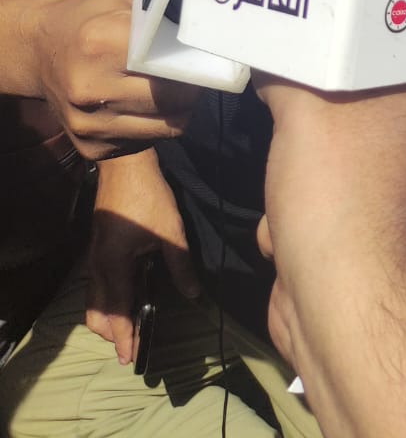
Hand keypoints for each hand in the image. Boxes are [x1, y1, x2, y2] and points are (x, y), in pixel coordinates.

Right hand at [32, 0, 196, 159]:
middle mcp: (91, 89)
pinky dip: (154, 125)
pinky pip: (145, 142)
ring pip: (166, 128)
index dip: (195, 64)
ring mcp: (88, 125)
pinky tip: (144, 104)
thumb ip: (160, 11)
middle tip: (194, 74)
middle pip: (173, 100)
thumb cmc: (88, 19)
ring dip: (178, 109)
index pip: (169, 65)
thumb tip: (203, 25)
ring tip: (172, 89)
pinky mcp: (90, 149)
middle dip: (192, 88)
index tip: (205, 58)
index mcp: (101, 43)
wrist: (38, 51)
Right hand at [86, 149, 199, 363]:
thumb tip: (193, 295)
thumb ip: (181, 266)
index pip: (117, 313)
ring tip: (128, 326)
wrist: (126, 164)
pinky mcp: (97, 246)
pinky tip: (126, 295)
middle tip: (129, 345)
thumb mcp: (170, 232)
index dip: (124, 338)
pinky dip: (107, 299)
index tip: (129, 358)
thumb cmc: (148, 197)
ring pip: (94, 299)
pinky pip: (97, 284)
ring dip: (108, 317)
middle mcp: (97, 266)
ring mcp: (94, 255)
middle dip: (111, 333)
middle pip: (97, 313)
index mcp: (113, 266)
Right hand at [254, 78, 405, 285]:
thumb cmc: (333, 188)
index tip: (297, 75)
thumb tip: (281, 65)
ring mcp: (397, 203)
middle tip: (284, 142)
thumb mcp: (303, 109)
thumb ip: (292, 77)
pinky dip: (295, 227)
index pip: (373, 70)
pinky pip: (321, 218)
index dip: (330, 73)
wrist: (343, 300)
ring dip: (289, 189)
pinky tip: (284, 241)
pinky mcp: (370, 247)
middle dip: (300, 141)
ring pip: (324, 173)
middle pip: (342, 124)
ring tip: (284, 203)